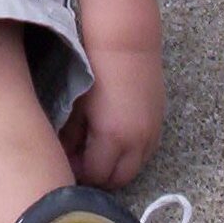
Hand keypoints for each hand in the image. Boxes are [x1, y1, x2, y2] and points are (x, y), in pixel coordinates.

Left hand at [59, 44, 164, 188]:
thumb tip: (64, 154)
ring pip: (135, 168)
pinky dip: (130, 154)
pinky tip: (113, 139)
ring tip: (95, 150)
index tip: (66, 163)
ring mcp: (152, 133)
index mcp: (112, 137)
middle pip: (119, 180)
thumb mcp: (76, 104)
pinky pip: (146, 152)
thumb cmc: (95, 69)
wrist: (127, 42)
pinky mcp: (160, 122)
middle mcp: (137, 142)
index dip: (78, 173)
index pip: (96, 176)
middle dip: (98, 176)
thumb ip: (70, 136)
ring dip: (116, 167)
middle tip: (80, 162)